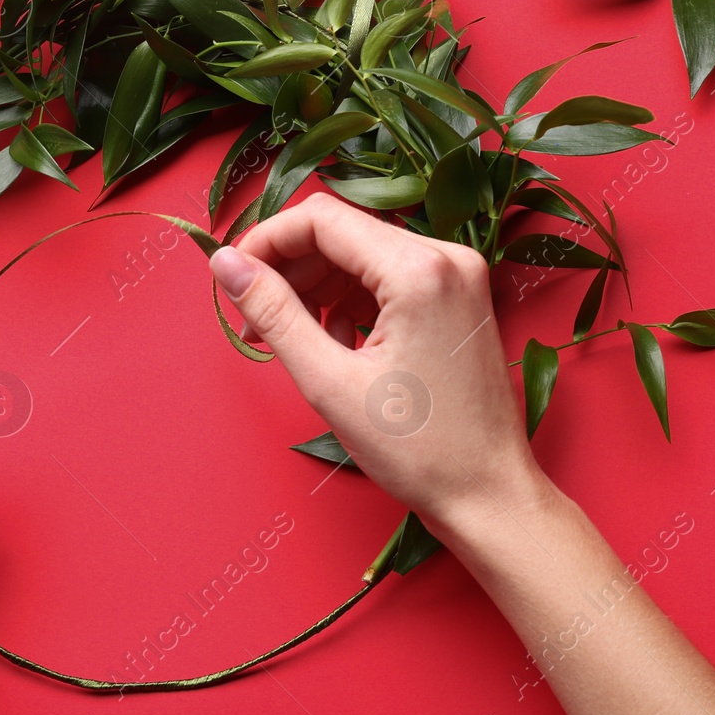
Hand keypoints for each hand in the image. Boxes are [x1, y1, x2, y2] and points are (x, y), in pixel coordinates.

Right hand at [209, 193, 545, 524]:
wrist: (488, 494)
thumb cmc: (420, 450)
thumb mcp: (330, 382)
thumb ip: (273, 313)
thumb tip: (225, 265)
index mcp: (420, 270)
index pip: (321, 219)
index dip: (265, 242)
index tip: (231, 279)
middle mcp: (448, 256)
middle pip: (341, 232)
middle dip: (288, 270)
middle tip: (252, 321)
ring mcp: (458, 276)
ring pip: (361, 254)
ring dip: (315, 287)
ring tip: (287, 339)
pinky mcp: (457, 298)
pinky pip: (386, 278)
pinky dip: (349, 301)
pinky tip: (334, 345)